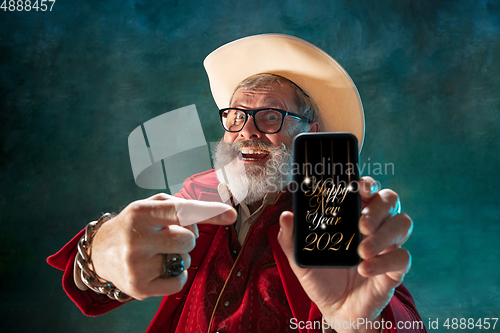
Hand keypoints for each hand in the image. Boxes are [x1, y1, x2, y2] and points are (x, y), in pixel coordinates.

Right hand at [91, 193, 236, 299]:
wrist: (100, 253)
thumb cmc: (132, 226)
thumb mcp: (149, 206)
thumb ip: (179, 206)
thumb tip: (210, 215)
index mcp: (141, 213)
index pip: (181, 210)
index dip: (208, 211)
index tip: (230, 214)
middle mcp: (136, 238)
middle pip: (188, 239)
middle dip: (186, 237)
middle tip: (170, 237)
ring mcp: (137, 265)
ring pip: (184, 260)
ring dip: (180, 255)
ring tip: (160, 252)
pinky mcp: (140, 287)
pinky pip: (179, 281)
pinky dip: (178, 274)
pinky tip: (162, 267)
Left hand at [278, 177, 412, 332]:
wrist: (336, 309)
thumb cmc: (321, 277)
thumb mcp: (300, 259)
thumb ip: (291, 238)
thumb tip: (286, 216)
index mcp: (352, 215)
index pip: (367, 189)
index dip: (367, 183)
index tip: (360, 187)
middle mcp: (373, 225)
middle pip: (390, 199)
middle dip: (378, 207)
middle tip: (361, 224)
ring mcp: (386, 245)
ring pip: (403, 223)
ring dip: (384, 234)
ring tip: (362, 250)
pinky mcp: (395, 268)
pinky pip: (403, 256)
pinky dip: (384, 261)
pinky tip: (365, 269)